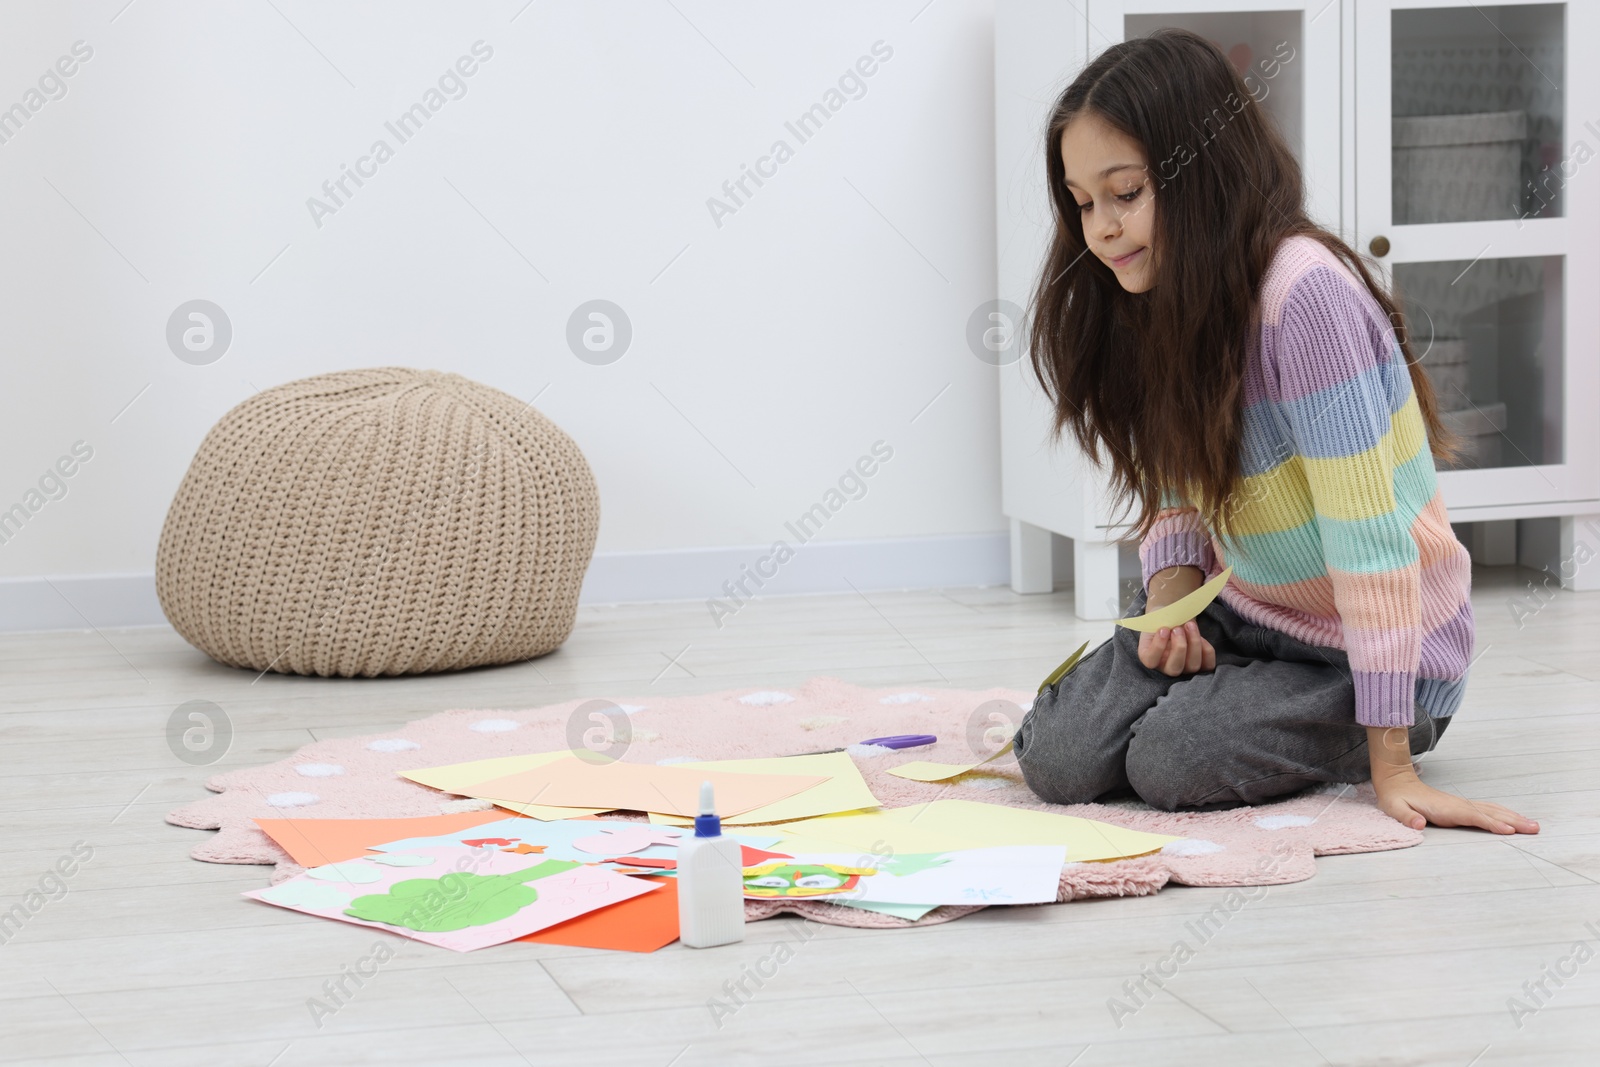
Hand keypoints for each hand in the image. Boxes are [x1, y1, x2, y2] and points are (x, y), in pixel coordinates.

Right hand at [1136, 619, 1215, 676]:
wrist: (1174, 619)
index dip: (1158, 646)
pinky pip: (1208, 665)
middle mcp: (1166, 668)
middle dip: (1179, 647)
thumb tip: (1171, 626)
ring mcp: (1185, 669)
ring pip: (1193, 666)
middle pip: (1174, 669)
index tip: (1163, 629)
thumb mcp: (1155, 621)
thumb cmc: (1162, 621)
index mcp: (1150, 659)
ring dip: (1194, 643)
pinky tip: (1200, 637)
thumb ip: (1157, 626)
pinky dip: (1206, 650)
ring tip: (1189, 625)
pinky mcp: (1201, 665)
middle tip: (1178, 628)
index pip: (1151, 661)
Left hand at [1373, 770, 1539, 834]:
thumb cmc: (1395, 798)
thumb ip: (1406, 817)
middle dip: (1512, 821)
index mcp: (1444, 808)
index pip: (1472, 816)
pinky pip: (1487, 810)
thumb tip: (1418, 825)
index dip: (1490, 823)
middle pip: (1489, 813)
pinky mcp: (1461, 806)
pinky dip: (1504, 814)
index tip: (1509, 830)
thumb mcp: (1394, 809)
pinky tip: (1515, 819)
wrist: (1396, 781)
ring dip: (1513, 817)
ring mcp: (1461, 804)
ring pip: (1492, 810)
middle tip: (1535, 828)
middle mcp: (1457, 805)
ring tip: (1533, 825)